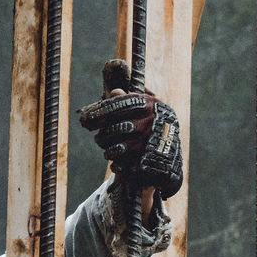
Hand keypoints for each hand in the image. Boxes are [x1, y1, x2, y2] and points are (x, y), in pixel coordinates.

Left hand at [78, 59, 183, 200]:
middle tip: (98, 136)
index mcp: (149, 106)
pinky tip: (118, 160)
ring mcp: (146, 145)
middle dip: (101, 134)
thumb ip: (130, 100)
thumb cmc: (154, 126)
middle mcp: (149, 124)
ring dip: (106, 148)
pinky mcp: (143, 164)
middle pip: (112, 127)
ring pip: (113, 147)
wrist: (172, 155)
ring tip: (108, 147)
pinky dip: (115, 163)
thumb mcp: (147, 108)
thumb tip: (114, 93)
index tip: (84, 117)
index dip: (97, 112)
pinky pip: (119, 164)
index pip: (117, 106)